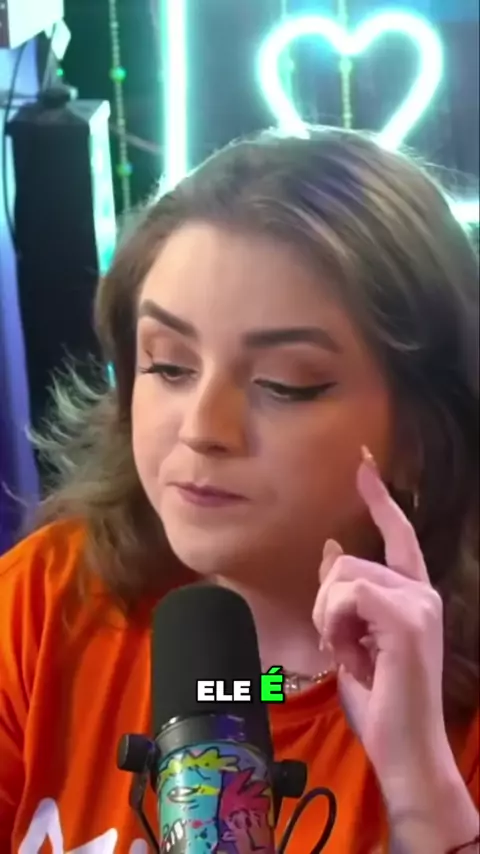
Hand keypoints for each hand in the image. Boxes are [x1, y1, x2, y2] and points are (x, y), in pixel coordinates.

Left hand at [312, 447, 451, 788]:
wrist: (405, 748)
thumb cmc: (380, 698)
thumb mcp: (353, 636)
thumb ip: (345, 593)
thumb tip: (332, 547)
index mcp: (412, 593)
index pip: (397, 534)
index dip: (379, 497)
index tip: (363, 464)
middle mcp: (421, 591)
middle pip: (345, 562)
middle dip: (326, 603)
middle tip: (341, 646)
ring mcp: (418, 602)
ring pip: (341, 576)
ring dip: (328, 617)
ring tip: (349, 654)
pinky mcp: (406, 618)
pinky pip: (345, 594)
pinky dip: (333, 623)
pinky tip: (348, 653)